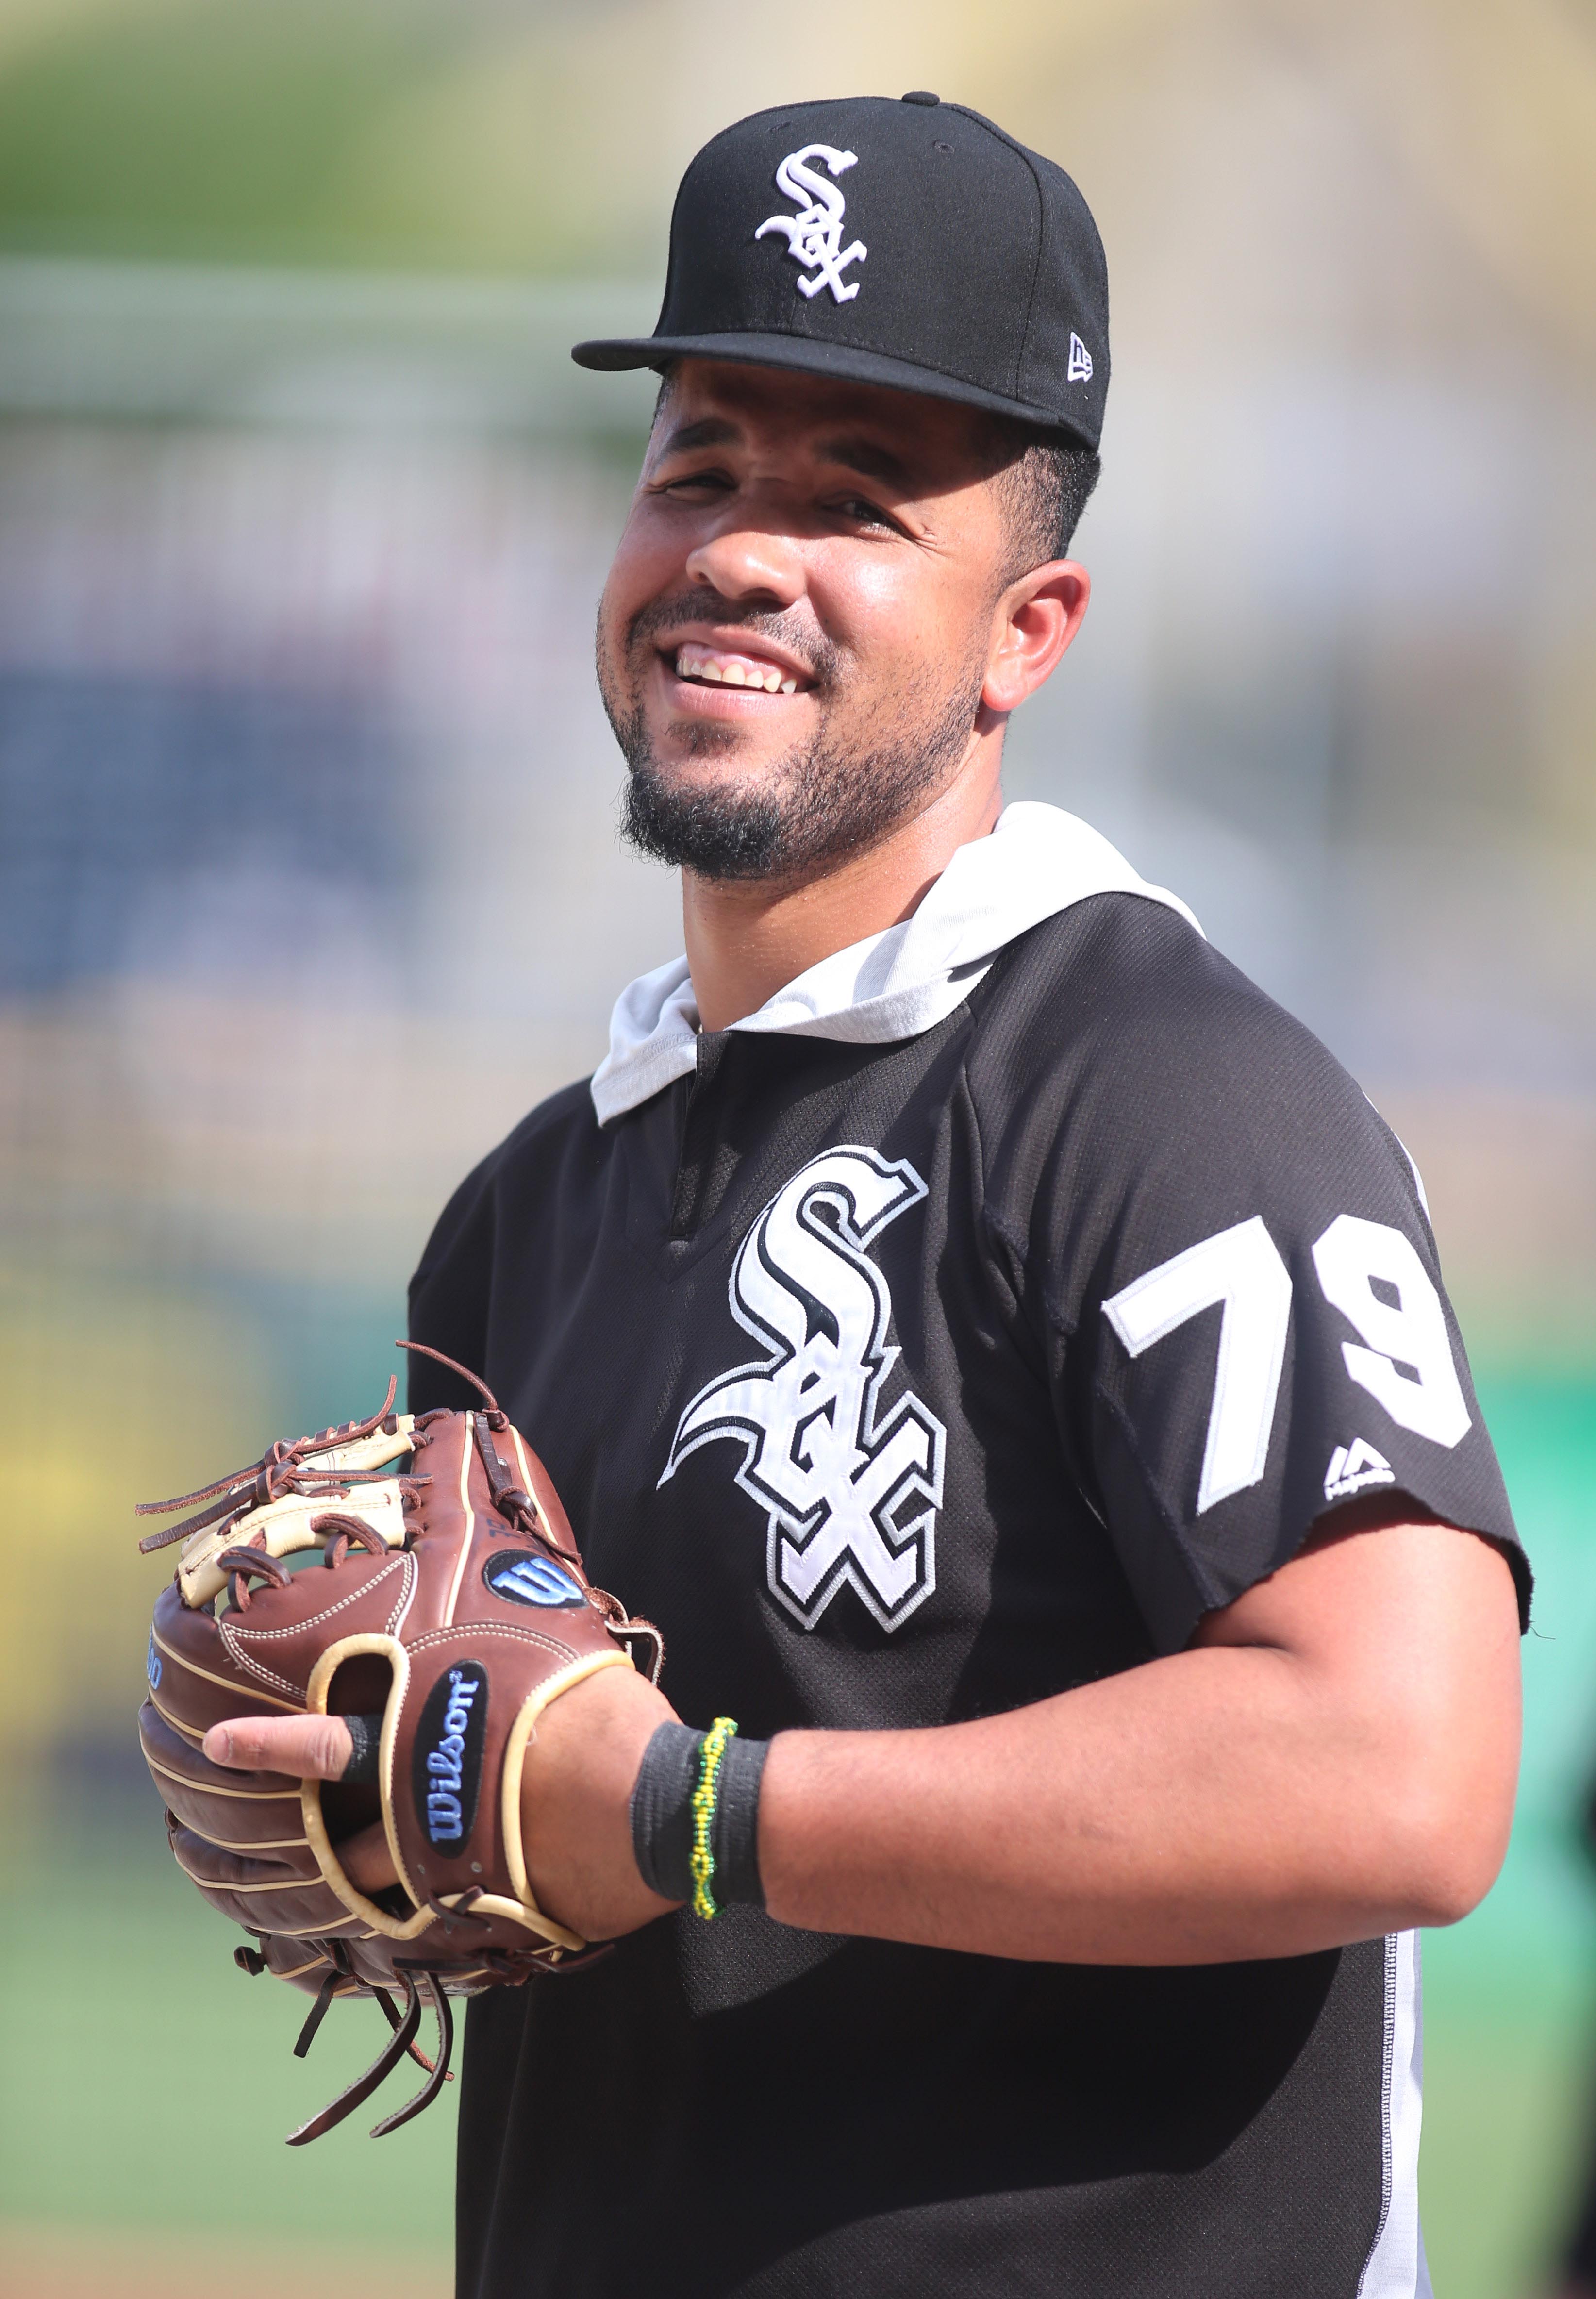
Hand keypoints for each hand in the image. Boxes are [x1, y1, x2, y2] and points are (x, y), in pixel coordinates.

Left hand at [202, 1664, 679, 1939]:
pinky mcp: (492, 1915)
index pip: (332, 1741)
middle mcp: (425, 1810)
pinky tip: (429, 1918)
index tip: (219, 1745)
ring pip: (387, 1888)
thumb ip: (514, 1628)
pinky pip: (447, 1921)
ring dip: (366, 1886)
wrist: (658, 1807)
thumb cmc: (605, 1715)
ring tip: (343, 1889)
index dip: (272, 1744)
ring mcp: (452, 1872)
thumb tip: (512, 1556)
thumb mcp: (556, 1644)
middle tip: (247, 1854)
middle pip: (346, 1836)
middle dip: (299, 1841)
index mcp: (431, 1739)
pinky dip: (436, 1918)